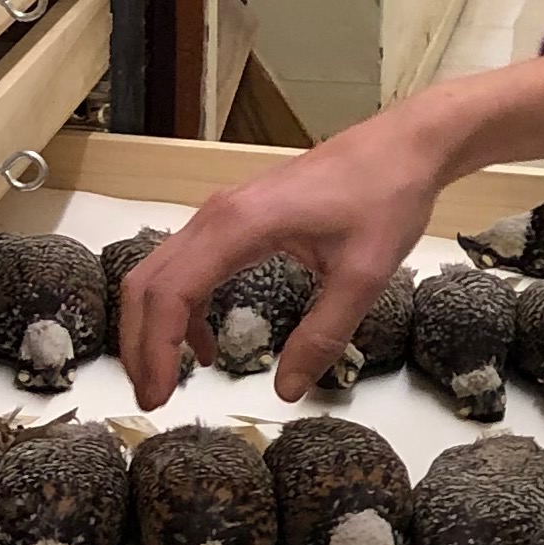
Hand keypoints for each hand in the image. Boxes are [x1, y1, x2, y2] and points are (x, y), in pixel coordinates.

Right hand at [116, 53, 543, 409]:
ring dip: (153, 326)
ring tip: (169, 378)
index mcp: (238, 227)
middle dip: (139, 344)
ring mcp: (222, 213)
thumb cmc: (386, 200)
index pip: (169, 296)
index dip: (155, 351)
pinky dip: (180, 306)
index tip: (159, 398)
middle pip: (147, 284)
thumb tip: (286, 391)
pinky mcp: (236, 216)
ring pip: (160, 272)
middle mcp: (216, 216)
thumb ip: (322, 335)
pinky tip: (205, 343)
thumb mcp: (363, 277)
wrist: (404, 145)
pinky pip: (187, 264)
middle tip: (153, 399)